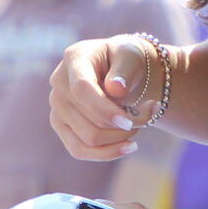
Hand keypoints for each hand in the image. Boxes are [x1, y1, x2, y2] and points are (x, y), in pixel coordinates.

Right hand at [49, 34, 156, 162]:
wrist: (121, 69)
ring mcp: (57, 107)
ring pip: (86, 140)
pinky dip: (107, 153)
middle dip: (122, 127)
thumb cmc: (126, 59)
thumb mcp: (131, 55)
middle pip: (87, 120)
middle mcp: (59, 83)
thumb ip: (124, 70)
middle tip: (150, 114)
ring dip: (119, 139)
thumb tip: (116, 89)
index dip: (105, 110)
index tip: (129, 123)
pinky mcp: (61, 126)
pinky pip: (79, 150)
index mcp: (74, 58)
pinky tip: (128, 147)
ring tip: (138, 126)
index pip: (82, 89)